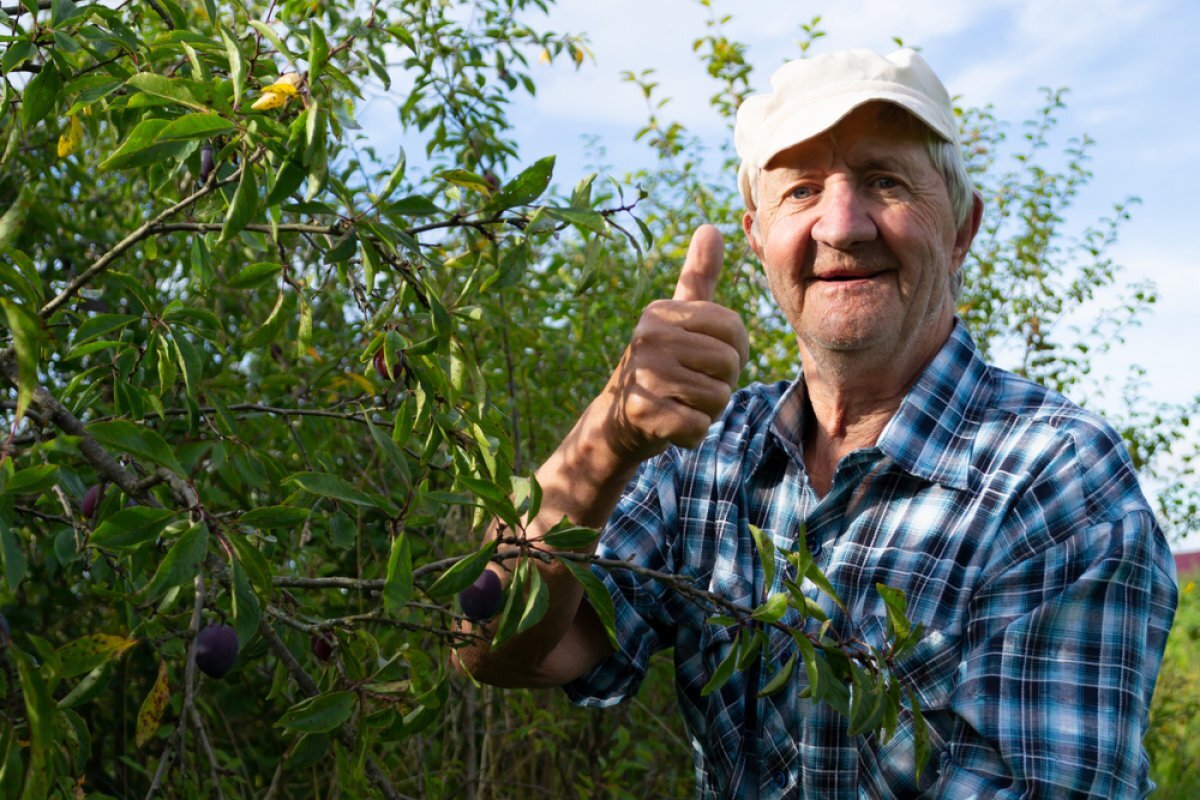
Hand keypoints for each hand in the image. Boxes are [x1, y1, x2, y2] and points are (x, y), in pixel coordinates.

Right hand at [598, 224, 748, 463]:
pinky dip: (692, 432)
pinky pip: (700, 425)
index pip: (733, 328)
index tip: (705, 359)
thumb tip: (711, 227)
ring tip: (679, 402)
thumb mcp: (676, 319)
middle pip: (729, 363)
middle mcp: (649, 337)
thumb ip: (697, 276)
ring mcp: (644, 375)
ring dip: (707, 409)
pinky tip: (670, 424)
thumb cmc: (660, 366)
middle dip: (721, 382)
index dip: (733, 351)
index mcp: (661, 312)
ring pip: (718, 396)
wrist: (617, 422)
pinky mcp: (645, 413)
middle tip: (690, 385)